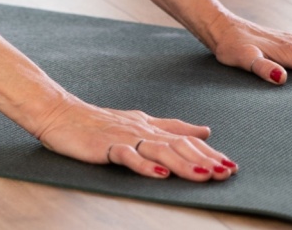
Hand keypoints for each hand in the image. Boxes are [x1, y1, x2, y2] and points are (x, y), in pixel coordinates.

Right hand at [32, 98, 237, 181]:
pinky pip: (128, 156)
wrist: (60, 114)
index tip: (231, 165)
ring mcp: (124, 138)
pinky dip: (145, 165)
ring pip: (160, 151)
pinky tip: (160, 174)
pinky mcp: (106, 146)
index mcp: (150, 126)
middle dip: (205, 160)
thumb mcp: (139, 121)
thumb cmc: (98, 121)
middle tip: (227, 172)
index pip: (185, 139)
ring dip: (184, 164)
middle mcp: (142, 130)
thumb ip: (171, 127)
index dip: (209, 153)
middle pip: (179, 146)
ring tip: (205, 176)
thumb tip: (204, 130)